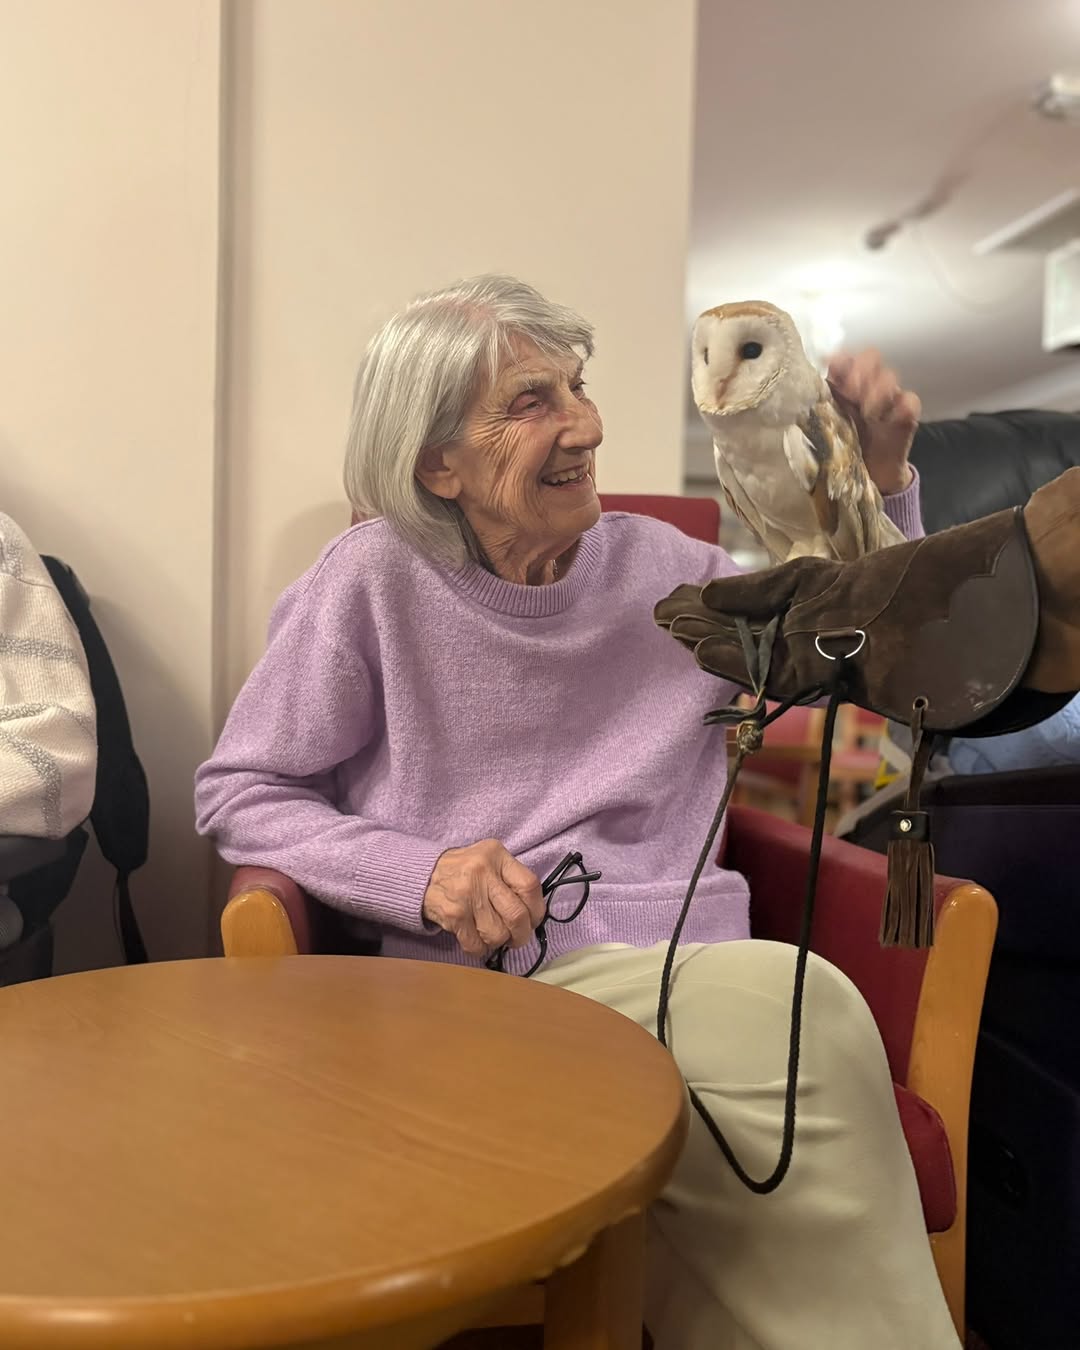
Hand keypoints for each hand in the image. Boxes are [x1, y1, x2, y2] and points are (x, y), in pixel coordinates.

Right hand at [423, 839, 544, 957]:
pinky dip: (480, 949)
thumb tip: (534, 911)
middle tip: (517, 937)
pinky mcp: (453, 914)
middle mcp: (482, 872)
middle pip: (517, 914)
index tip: (534, 919)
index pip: (529, 886)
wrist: (422, 874)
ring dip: (499, 942)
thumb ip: (510, 877)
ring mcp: (466, 894)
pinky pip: (476, 944)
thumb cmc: (463, 869)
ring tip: (494, 935)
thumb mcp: (489, 859)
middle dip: (522, 934)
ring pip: (498, 933)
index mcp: (496, 855)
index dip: (537, 909)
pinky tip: (477, 940)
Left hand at [827, 349, 921, 495]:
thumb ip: (814, 406)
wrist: (866, 474)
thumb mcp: (822, 424)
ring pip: (889, 376)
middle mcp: (867, 385)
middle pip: (871, 357)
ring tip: (866, 411)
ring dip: (876, 389)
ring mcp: (889, 398)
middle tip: (850, 392)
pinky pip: (910, 401)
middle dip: (859, 370)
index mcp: (844, 384)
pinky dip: (899, 407)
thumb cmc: (840, 446)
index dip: (840, 359)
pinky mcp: (906, 416)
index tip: (830, 370)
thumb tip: (795, 392)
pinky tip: (886, 419)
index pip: (846, 357)